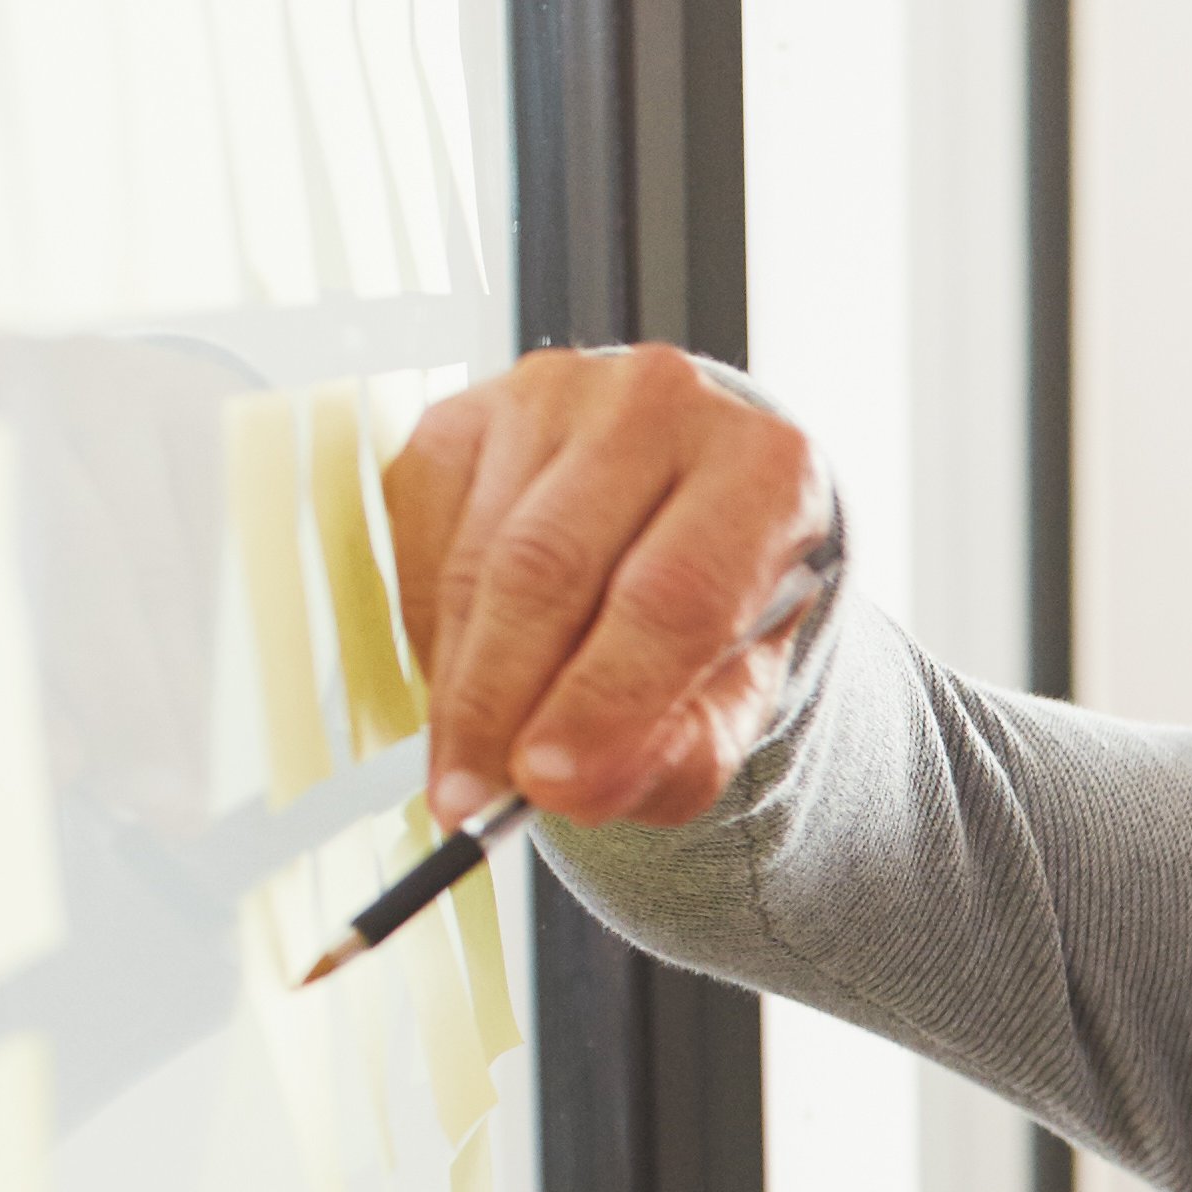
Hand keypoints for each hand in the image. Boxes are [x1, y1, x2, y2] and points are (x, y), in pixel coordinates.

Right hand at [382, 345, 835, 832]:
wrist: (689, 511)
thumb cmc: (723, 605)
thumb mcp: (736, 697)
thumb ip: (675, 751)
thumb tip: (573, 790)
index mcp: (768, 468)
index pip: (672, 596)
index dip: (602, 702)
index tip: (550, 787)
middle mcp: (664, 403)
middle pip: (550, 568)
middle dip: (501, 703)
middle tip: (476, 798)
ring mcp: (554, 393)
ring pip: (477, 558)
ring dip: (458, 682)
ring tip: (466, 766)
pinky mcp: (465, 411)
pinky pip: (423, 538)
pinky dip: (432, 631)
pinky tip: (464, 680)